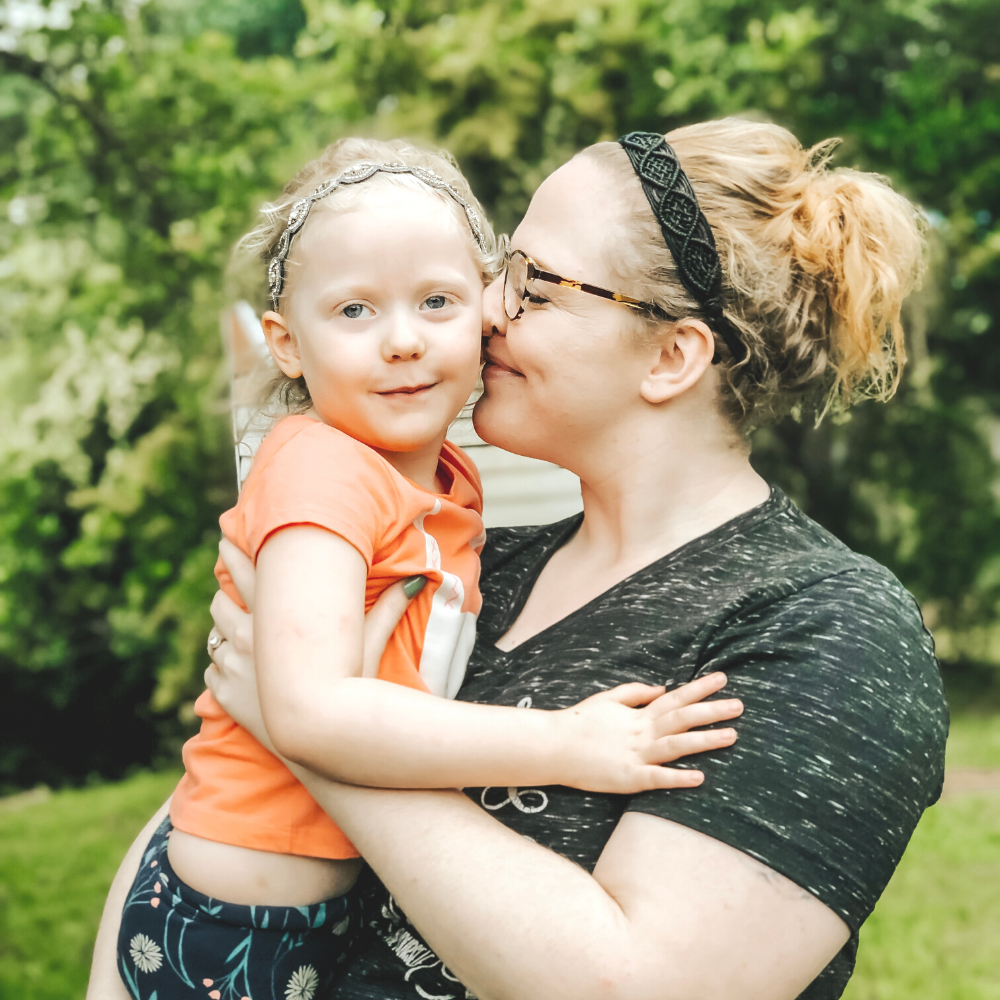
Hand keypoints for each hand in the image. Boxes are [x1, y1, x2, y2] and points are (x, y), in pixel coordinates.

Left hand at [205, 538, 424, 748]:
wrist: (322, 737)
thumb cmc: (350, 688)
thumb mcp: (369, 644)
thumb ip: (389, 609)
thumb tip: (418, 580)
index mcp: (277, 617)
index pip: (248, 573)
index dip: (235, 553)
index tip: (228, 538)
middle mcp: (249, 636)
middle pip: (221, 602)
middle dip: (222, 590)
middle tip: (223, 584)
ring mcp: (233, 666)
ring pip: (214, 636)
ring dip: (221, 629)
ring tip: (229, 625)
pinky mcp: (226, 694)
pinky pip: (213, 671)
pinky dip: (221, 666)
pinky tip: (233, 667)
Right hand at [553, 673, 742, 793]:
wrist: (553, 745)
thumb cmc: (579, 723)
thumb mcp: (607, 699)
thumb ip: (635, 693)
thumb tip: (662, 688)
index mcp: (638, 715)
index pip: (675, 698)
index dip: (700, 689)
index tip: (722, 679)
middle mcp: (642, 732)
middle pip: (682, 719)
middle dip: (712, 711)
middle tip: (739, 705)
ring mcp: (636, 754)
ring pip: (676, 745)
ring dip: (704, 740)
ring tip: (732, 736)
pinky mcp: (627, 777)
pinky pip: (656, 777)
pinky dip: (677, 778)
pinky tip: (699, 778)